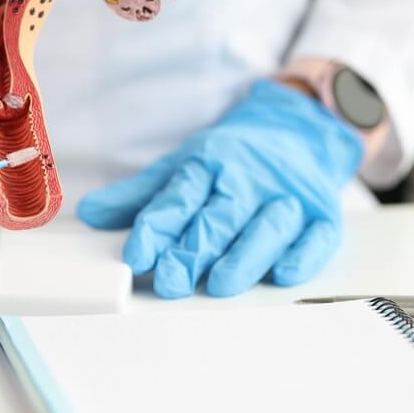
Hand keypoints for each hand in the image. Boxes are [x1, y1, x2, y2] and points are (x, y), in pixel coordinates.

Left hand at [77, 80, 362, 297]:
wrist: (297, 127)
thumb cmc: (230, 157)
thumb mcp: (181, 166)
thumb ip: (138, 195)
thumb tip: (91, 214)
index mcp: (207, 164)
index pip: (178, 196)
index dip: (156, 226)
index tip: (137, 255)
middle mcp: (246, 178)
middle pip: (220, 215)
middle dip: (194, 249)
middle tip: (171, 280)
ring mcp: (286, 194)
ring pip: (266, 226)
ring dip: (244, 256)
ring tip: (220, 285)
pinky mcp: (322, 213)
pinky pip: (316, 236)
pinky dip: (303, 255)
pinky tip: (283, 275)